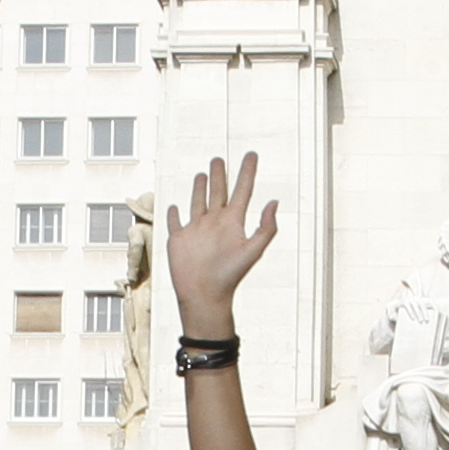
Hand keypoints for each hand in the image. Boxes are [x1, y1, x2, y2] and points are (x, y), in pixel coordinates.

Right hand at [167, 150, 277, 334]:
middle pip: (219, 192)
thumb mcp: (252, 250)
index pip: (243, 190)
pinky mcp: (179, 239)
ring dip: (200, 188)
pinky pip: (176, 222)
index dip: (248, 172)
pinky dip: (174, 213)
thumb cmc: (230, 276)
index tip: (251, 154)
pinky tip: (174, 206)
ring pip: (199, 202)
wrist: (204, 295)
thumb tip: (275, 202)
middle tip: (219, 159)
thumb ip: (266, 228)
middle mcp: (215, 223)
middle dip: (220, 175)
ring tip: (203, 174)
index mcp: (233, 223)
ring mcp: (197, 230)